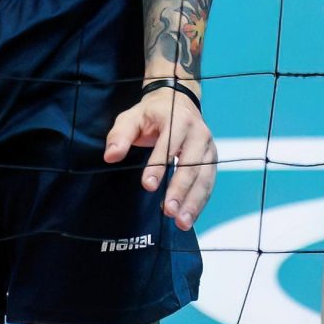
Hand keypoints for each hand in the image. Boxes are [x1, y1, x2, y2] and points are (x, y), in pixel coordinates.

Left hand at [103, 79, 216, 230]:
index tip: (148, 185)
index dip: (159, 166)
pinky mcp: (212, 161)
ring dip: (194, 202)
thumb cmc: (151, 113)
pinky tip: (190, 217)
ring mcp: (209, 148)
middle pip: (191, 165)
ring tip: (182, 222)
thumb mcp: (131, 117)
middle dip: (180, 190)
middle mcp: (198, 134)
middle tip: (168, 211)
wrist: (177, 102)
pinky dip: (200, 202)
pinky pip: (209, 184)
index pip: (169, 145)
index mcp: (178, 120)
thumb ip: (120, 135)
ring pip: (204, 178)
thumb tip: (110, 156)